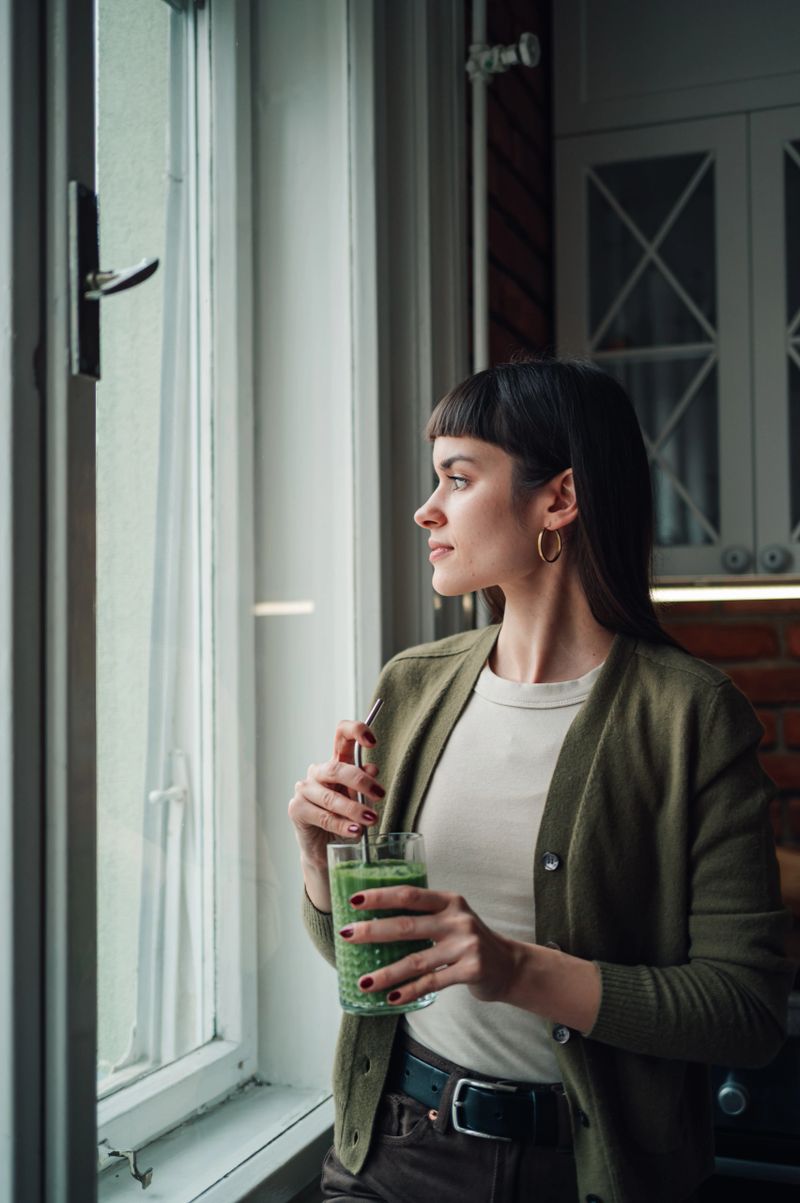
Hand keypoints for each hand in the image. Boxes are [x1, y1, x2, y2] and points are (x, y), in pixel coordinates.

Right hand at [288, 719, 384, 870]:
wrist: (326, 849)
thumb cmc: (345, 820)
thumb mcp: (360, 800)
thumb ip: (366, 784)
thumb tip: (372, 769)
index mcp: (336, 764)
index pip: (341, 736)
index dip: (356, 732)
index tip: (372, 742)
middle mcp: (318, 772)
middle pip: (337, 769)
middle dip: (361, 782)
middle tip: (379, 795)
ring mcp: (304, 789)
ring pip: (330, 797)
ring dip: (354, 809)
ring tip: (370, 819)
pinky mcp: (297, 809)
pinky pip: (323, 816)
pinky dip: (341, 825)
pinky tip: (355, 830)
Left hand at [340, 885, 523, 1007]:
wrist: (509, 965)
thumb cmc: (470, 941)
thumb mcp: (452, 918)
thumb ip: (424, 916)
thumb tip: (376, 922)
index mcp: (449, 901)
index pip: (409, 894)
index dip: (381, 896)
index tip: (354, 899)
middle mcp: (457, 919)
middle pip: (407, 925)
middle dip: (373, 931)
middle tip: (346, 935)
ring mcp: (466, 944)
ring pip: (416, 960)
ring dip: (386, 973)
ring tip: (364, 982)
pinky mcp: (471, 970)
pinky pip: (432, 982)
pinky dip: (410, 991)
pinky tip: (392, 998)